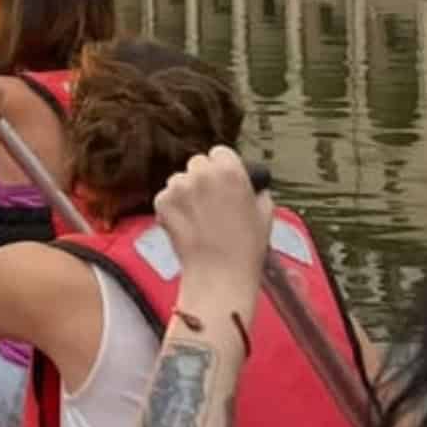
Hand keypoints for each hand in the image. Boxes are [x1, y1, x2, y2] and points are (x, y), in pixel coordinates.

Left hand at [155, 147, 272, 298]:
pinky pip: (166, 197)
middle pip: (198, 163)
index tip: (224, 182)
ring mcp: (178, 187)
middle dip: (203, 178)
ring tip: (199, 218)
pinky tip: (187, 225)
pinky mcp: (161, 201)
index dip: (223, 167)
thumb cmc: (246, 247)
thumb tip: (251, 185)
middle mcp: (201, 173)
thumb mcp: (265, 213)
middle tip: (211, 202)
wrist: (219, 274)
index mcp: (230, 171)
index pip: (220, 152)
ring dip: (186, 192)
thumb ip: (256, 190)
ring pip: (180, 180)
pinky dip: (173, 208)